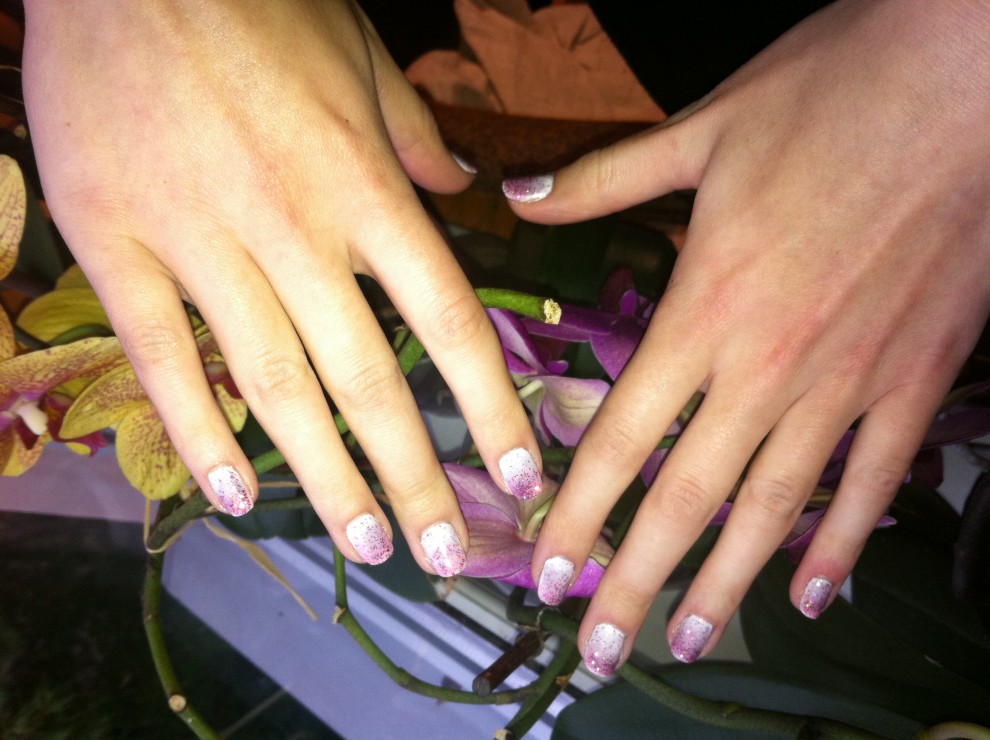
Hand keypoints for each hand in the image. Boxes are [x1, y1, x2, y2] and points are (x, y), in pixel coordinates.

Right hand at [23, 0, 540, 574]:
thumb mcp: (361, 51)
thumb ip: (414, 133)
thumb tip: (464, 188)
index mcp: (362, 183)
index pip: (445, 318)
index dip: (488, 405)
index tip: (516, 474)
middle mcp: (292, 228)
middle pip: (367, 378)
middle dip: (412, 475)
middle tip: (445, 555)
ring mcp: (197, 241)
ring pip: (273, 385)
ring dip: (323, 478)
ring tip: (365, 545)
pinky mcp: (111, 243)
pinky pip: (159, 356)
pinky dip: (196, 432)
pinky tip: (232, 496)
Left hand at [504, 0, 989, 671]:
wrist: (970, 79)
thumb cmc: (834, 93)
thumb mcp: (703, 127)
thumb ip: (604, 179)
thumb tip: (521, 194)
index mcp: (704, 307)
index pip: (622, 438)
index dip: (580, 513)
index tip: (552, 572)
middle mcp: (768, 365)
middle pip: (686, 498)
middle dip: (637, 581)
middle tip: (604, 648)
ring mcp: (848, 381)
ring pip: (775, 509)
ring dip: (726, 581)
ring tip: (692, 636)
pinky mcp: (917, 379)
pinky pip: (874, 481)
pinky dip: (845, 543)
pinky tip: (815, 593)